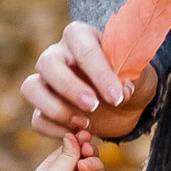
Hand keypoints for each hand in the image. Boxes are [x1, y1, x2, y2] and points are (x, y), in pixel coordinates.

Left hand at [10, 137, 111, 170]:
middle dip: (88, 148)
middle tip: (85, 148)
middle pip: (87, 154)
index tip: (83, 132)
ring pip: (98, 165)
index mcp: (56, 168)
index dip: (78, 140)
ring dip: (93, 162)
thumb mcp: (53, 170)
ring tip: (83, 168)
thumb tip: (73, 135)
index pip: (71, 148)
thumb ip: (67, 153)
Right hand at [23, 23, 158, 144]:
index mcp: (82, 37)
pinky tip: (77, 134)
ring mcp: (46, 81)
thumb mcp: (139, 76)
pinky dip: (54, 129)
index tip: (117, 97)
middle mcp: (57, 54)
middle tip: (94, 106)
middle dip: (70, 88)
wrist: (124, 103)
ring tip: (84, 123)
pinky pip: (36, 118)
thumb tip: (122, 92)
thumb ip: (132, 79)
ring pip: (31, 88)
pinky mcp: (43, 107)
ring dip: (55, 108)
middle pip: (48, 63)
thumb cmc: (129, 80)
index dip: (99, 74)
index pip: (84, 49)